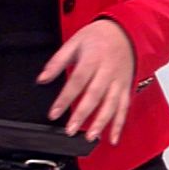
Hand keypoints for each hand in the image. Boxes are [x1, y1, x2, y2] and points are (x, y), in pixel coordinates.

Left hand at [40, 19, 135, 144]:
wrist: (125, 32)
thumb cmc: (98, 37)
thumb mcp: (75, 42)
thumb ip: (57, 61)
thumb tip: (42, 78)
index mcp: (93, 58)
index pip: (77, 81)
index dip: (65, 98)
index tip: (54, 113)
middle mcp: (107, 71)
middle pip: (95, 95)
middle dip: (82, 114)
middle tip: (71, 129)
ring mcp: (118, 81)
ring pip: (112, 104)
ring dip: (102, 122)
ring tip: (91, 137)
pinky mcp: (126, 87)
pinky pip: (124, 107)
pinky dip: (119, 124)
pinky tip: (113, 138)